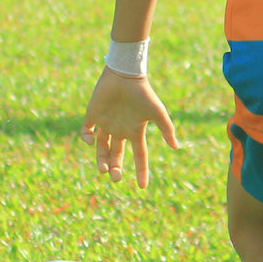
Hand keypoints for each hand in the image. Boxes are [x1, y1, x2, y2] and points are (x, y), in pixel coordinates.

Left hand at [82, 68, 180, 186]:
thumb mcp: (157, 113)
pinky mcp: (93, 114)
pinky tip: (92, 141)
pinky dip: (86, 138)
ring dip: (101, 160)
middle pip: (116, 155)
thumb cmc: (143, 93)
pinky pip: (86, 131)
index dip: (141, 171)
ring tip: (103, 169)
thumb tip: (176, 147)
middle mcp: (120, 129)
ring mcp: (106, 123)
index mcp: (135, 131)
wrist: (125, 74)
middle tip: (115, 177)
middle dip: (115, 169)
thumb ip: (167, 129)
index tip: (143, 187)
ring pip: (100, 148)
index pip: (140, 155)